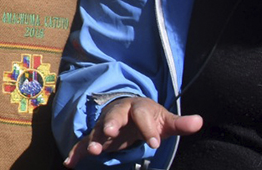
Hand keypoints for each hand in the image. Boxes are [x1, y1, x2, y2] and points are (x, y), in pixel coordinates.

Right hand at [64, 97, 201, 166]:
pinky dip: (76, 152)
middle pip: (113, 116)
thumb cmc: (150, 117)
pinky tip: (70, 163)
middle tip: (109, 133)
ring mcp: (105, 125)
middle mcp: (118, 113)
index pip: (142, 116)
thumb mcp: (166, 120)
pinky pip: (84, 143)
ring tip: (93, 151)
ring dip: (93, 140)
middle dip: (110, 124)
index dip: (148, 130)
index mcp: (136, 107)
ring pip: (97, 131)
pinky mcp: (97, 136)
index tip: (155, 144)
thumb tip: (199, 121)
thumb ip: (180, 123)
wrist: (130, 110)